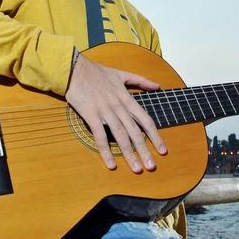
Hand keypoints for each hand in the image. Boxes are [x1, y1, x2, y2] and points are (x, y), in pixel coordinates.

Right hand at [65, 53, 166, 172]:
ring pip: (120, 136)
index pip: (146, 120)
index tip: (163, 150)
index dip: (155, 136)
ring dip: (129, 154)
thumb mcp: (122, 74)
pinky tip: (111, 164)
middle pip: (135, 132)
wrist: (75, 70)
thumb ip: (141, 81)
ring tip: (136, 169)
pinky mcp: (91, 115)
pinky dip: (106, 151)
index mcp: (127, 98)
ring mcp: (105, 112)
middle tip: (151, 166)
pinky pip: (100, 136)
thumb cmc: (97, 72)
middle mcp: (119, 107)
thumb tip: (158, 86)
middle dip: (144, 150)